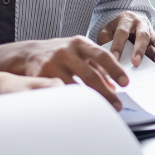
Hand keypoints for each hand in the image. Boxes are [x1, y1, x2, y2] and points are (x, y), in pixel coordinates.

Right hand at [0, 37, 128, 108]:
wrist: (28, 53)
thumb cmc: (60, 54)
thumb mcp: (79, 52)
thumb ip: (96, 66)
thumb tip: (113, 85)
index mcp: (79, 43)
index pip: (101, 55)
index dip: (115, 69)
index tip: (126, 82)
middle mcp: (65, 51)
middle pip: (89, 75)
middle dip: (105, 92)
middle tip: (116, 105)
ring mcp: (52, 64)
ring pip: (74, 87)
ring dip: (88, 101)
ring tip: (100, 111)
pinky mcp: (40, 77)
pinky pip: (59, 93)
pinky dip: (70, 102)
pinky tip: (78, 111)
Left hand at [95, 12, 154, 68]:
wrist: (124, 22)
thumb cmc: (113, 30)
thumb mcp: (105, 31)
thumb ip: (105, 42)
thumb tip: (108, 57)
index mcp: (126, 19)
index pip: (122, 32)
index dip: (118, 45)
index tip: (115, 59)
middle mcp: (141, 23)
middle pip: (142, 35)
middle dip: (139, 50)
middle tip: (136, 63)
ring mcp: (151, 31)